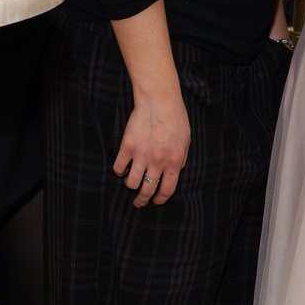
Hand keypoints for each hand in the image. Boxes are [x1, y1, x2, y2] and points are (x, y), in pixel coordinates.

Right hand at [113, 91, 187, 206]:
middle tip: (139, 202)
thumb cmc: (175, 119)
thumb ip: (180, 159)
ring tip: (130, 183)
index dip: (160, 199)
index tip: (156, 201)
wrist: (159, 101)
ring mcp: (140, 155)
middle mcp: (157, 162)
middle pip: (147, 190)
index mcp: (173, 162)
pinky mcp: (127, 147)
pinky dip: (119, 171)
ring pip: (131, 183)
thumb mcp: (185, 141)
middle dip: (142, 200)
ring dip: (130, 186)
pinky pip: (118, 167)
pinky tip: (122, 168)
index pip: (167, 190)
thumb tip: (175, 172)